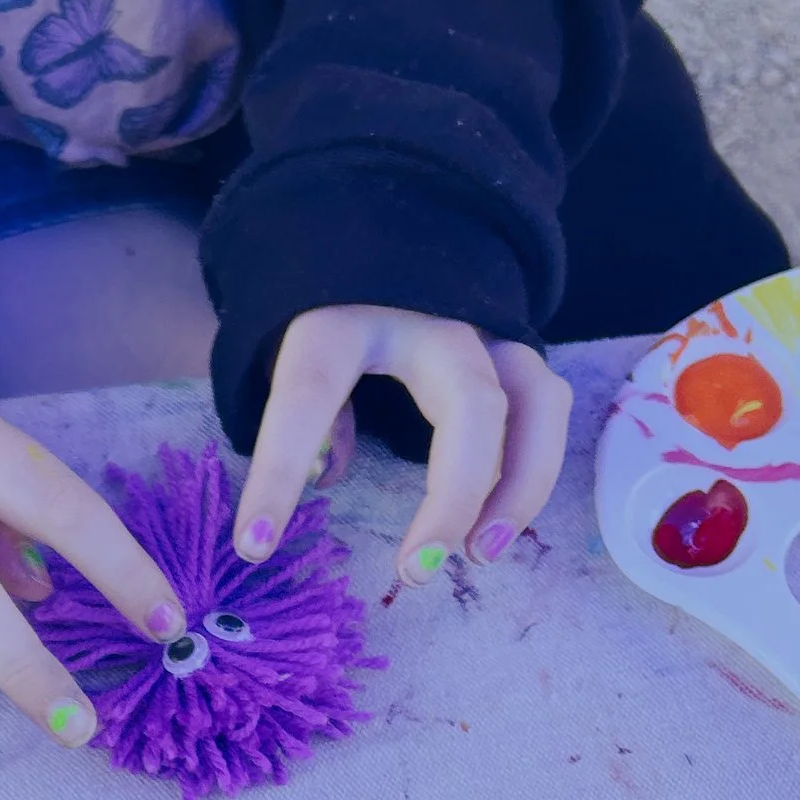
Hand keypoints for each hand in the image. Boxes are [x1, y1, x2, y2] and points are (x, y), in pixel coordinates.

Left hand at [229, 305, 571, 591]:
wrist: (380, 227)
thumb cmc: (324, 306)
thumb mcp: (288, 347)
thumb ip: (305, 410)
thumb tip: (324, 478)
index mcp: (341, 313)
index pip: (308, 394)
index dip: (279, 474)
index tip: (254, 545)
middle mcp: (431, 317)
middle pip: (471, 404)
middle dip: (454, 494)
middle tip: (417, 571)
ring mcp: (487, 330)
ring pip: (533, 405)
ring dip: (518, 488)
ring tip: (481, 555)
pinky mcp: (518, 347)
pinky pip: (546, 409)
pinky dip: (532, 472)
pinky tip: (498, 529)